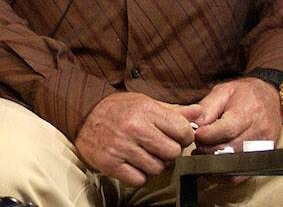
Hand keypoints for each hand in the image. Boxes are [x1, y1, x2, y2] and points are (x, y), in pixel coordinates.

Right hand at [74, 92, 200, 186]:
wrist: (82, 113)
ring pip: (157, 169)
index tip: (173, 136)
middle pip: (172, 153)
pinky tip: (131, 163)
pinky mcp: (110, 163)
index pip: (183, 131)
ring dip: (152, 165)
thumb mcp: (145, 102)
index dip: (183, 137)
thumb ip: (173, 110)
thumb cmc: (117, 108)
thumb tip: (200, 113)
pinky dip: (137, 175)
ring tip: (142, 154)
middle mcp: (134, 128)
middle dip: (168, 152)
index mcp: (146, 110)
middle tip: (156, 147)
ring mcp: (122, 146)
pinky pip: (138, 180)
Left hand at [191, 77, 282, 190]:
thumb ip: (206, 108)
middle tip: (197, 144)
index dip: (206, 135)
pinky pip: (242, 174)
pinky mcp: (264, 158)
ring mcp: (263, 148)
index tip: (195, 134)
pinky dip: (225, 174)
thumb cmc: (244, 94)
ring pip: (234, 164)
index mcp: (247, 113)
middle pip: (228, 150)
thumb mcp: (222, 92)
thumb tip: (193, 125)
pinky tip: (214, 164)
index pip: (225, 130)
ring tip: (203, 153)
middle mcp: (258, 132)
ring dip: (214, 162)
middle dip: (207, 149)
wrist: (271, 98)